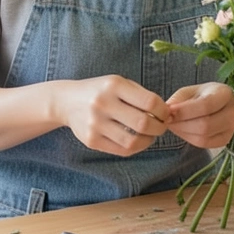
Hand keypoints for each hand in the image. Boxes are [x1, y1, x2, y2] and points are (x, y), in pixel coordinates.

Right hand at [55, 76, 169, 156]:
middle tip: (162, 126)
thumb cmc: (100, 91)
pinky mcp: (91, 140)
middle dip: (159, 127)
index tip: (166, 114)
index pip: (150, 102)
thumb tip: (167, 114)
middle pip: (143, 123)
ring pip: (133, 141)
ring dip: (149, 140)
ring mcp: (95, 124)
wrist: (67, 101)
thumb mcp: (118, 83)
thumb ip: (141, 95)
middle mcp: (103, 104)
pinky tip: (138, 140)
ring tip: (150, 135)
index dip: (164, 111)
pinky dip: (136, 147)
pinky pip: (122, 150)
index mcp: (113, 85)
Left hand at [165, 82, 233, 148]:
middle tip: (168, 120)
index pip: (205, 105)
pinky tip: (183, 130)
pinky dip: (189, 138)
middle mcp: (232, 112)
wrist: (215, 104)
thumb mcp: (188, 92)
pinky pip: (204, 144)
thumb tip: (167, 113)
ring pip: (203, 137)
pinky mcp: (225, 140)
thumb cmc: (200, 95)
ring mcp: (231, 128)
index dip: (184, 111)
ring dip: (183, 132)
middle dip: (182, 124)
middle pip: (205, 125)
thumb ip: (177, 101)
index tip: (168, 111)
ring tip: (173, 124)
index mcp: (225, 93)